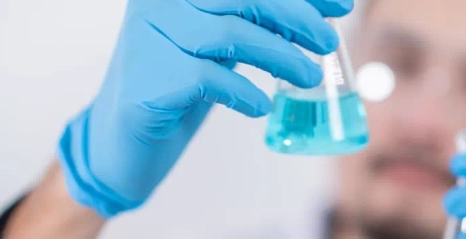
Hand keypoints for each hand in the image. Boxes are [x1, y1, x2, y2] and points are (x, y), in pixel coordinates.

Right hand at [58, 0, 352, 217]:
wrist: (125, 138)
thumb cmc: (180, 83)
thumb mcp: (220, 41)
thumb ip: (255, 20)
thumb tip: (321, 14)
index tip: (341, 6)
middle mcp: (158, 2)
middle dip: (296, 17)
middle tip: (328, 42)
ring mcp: (147, 37)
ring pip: (229, 33)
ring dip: (280, 56)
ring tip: (308, 78)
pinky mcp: (147, 78)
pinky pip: (209, 77)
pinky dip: (244, 92)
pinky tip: (259, 106)